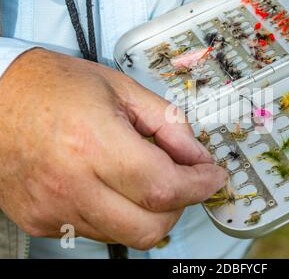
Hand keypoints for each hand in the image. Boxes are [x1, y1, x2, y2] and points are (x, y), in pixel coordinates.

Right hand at [0, 49, 226, 249]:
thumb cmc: (52, 86)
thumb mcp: (121, 88)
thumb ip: (169, 123)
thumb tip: (197, 156)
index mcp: (93, 141)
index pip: (164, 186)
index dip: (199, 186)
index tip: (212, 177)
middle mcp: (71, 183)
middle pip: (150, 227)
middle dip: (180, 207)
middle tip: (183, 180)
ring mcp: (54, 209)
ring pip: (127, 235)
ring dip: (150, 211)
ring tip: (143, 176)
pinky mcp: (43, 221)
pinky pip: (99, 232)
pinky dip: (120, 213)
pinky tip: (113, 185)